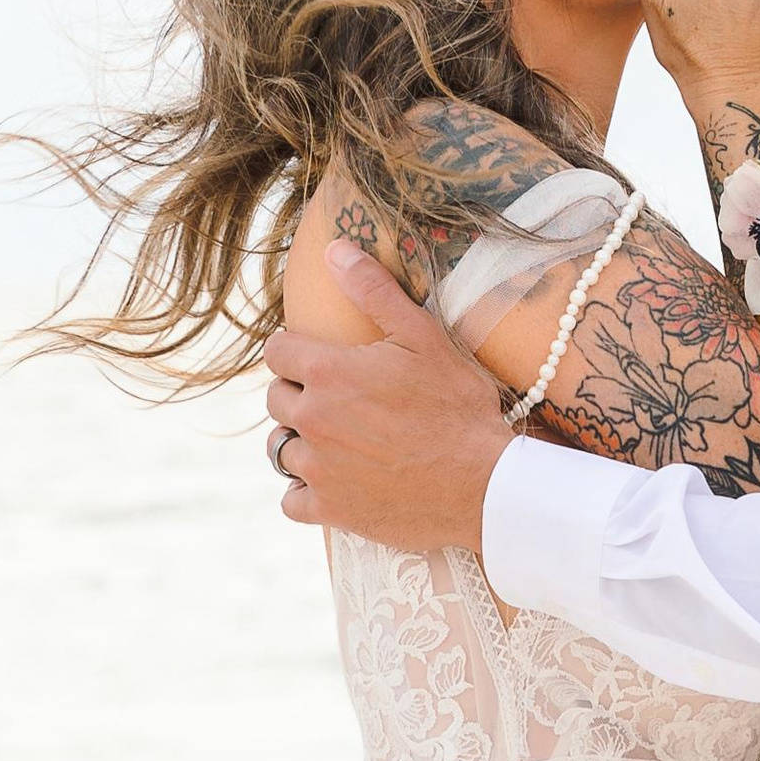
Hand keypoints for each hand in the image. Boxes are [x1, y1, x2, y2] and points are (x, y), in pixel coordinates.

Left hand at [264, 247, 516, 551]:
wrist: (483, 484)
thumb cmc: (457, 406)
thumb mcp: (424, 337)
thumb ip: (374, 291)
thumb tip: (335, 250)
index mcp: (328, 373)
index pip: (276, 352)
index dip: (297, 351)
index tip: (321, 359)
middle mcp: (312, 420)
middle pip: (276, 399)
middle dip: (300, 394)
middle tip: (340, 400)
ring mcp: (317, 469)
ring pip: (279, 450)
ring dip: (301, 443)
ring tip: (337, 440)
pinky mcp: (329, 510)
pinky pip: (291, 501)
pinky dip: (307, 493)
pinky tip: (335, 482)